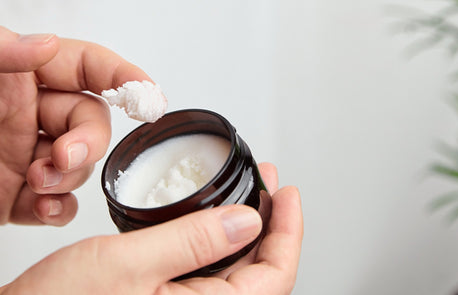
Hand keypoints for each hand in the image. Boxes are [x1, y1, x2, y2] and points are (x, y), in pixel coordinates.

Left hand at [0, 26, 150, 225]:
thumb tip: (46, 46)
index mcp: (15, 78)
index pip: (86, 67)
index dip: (123, 76)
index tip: (149, 96)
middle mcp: (25, 115)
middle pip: (91, 121)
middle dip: (88, 141)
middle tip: (65, 155)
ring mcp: (22, 156)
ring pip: (79, 165)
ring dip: (70, 176)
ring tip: (38, 181)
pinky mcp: (14, 195)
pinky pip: (56, 202)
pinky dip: (59, 208)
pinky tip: (44, 206)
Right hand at [0, 163, 302, 293]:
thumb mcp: (126, 265)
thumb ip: (191, 242)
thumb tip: (246, 221)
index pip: (274, 278)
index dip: (289, 232)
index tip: (289, 193)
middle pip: (261, 275)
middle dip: (271, 224)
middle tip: (271, 185)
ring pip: (237, 274)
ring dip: (247, 230)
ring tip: (251, 193)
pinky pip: (210, 277)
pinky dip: (219, 243)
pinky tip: (215, 220)